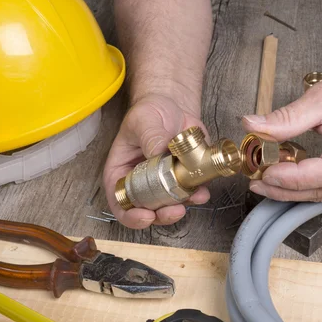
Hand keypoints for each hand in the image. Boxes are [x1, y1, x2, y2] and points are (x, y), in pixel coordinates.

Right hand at [103, 94, 209, 228]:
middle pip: (147, 210)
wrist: (174, 104)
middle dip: (162, 215)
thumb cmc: (150, 111)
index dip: (130, 216)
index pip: (119, 202)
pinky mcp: (184, 178)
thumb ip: (149, 137)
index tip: (145, 216)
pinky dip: (197, 196)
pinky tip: (202, 190)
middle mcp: (141, 182)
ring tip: (194, 196)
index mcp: (122, 172)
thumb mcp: (143, 120)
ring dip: (183, 207)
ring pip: (170, 206)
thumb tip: (157, 154)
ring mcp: (164, 183)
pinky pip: (191, 194)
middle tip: (175, 210)